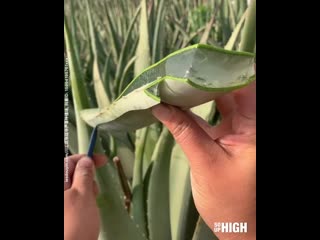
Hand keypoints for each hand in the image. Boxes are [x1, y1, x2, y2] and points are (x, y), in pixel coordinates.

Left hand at [64, 154, 106, 239]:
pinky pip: (73, 200)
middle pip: (70, 174)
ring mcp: (61, 202)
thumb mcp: (83, 195)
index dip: (86, 158)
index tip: (103, 160)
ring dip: (86, 190)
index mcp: (56, 182)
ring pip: (73, 187)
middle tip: (95, 190)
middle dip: (86, 177)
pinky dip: (82, 200)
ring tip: (91, 203)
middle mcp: (57, 191)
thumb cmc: (75, 222)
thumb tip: (86, 160)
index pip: (69, 161)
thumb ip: (84, 175)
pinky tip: (87, 211)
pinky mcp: (64, 213)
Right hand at [152, 81, 255, 239]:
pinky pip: (213, 115)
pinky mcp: (228, 136)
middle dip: (208, 77)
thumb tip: (159, 106)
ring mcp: (239, 129)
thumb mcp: (205, 163)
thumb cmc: (228, 201)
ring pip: (221, 100)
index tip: (202, 59)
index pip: (247, 87)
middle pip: (233, 90)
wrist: (237, 226)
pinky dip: (196, 109)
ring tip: (178, 78)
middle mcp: (251, 123)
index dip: (226, 70)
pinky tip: (179, 101)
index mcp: (256, 128)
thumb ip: (184, 131)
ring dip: (200, 91)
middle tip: (184, 66)